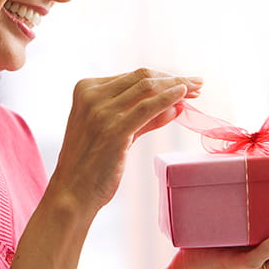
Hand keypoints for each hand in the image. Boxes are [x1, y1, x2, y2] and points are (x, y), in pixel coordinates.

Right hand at [50, 68, 202, 212]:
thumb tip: (175, 104)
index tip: (184, 83)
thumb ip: (142, 118)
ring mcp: (101, 111)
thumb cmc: (90, 165)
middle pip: (142, 77)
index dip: (162, 77)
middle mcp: (91, 95)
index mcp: (85, 89)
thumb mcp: (113, 132)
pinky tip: (183, 96)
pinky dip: (168, 98)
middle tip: (197, 83)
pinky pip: (147, 107)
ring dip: (177, 85)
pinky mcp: (113, 129)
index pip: (131, 76)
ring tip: (197, 89)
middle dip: (173, 78)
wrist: (71, 193)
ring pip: (147, 87)